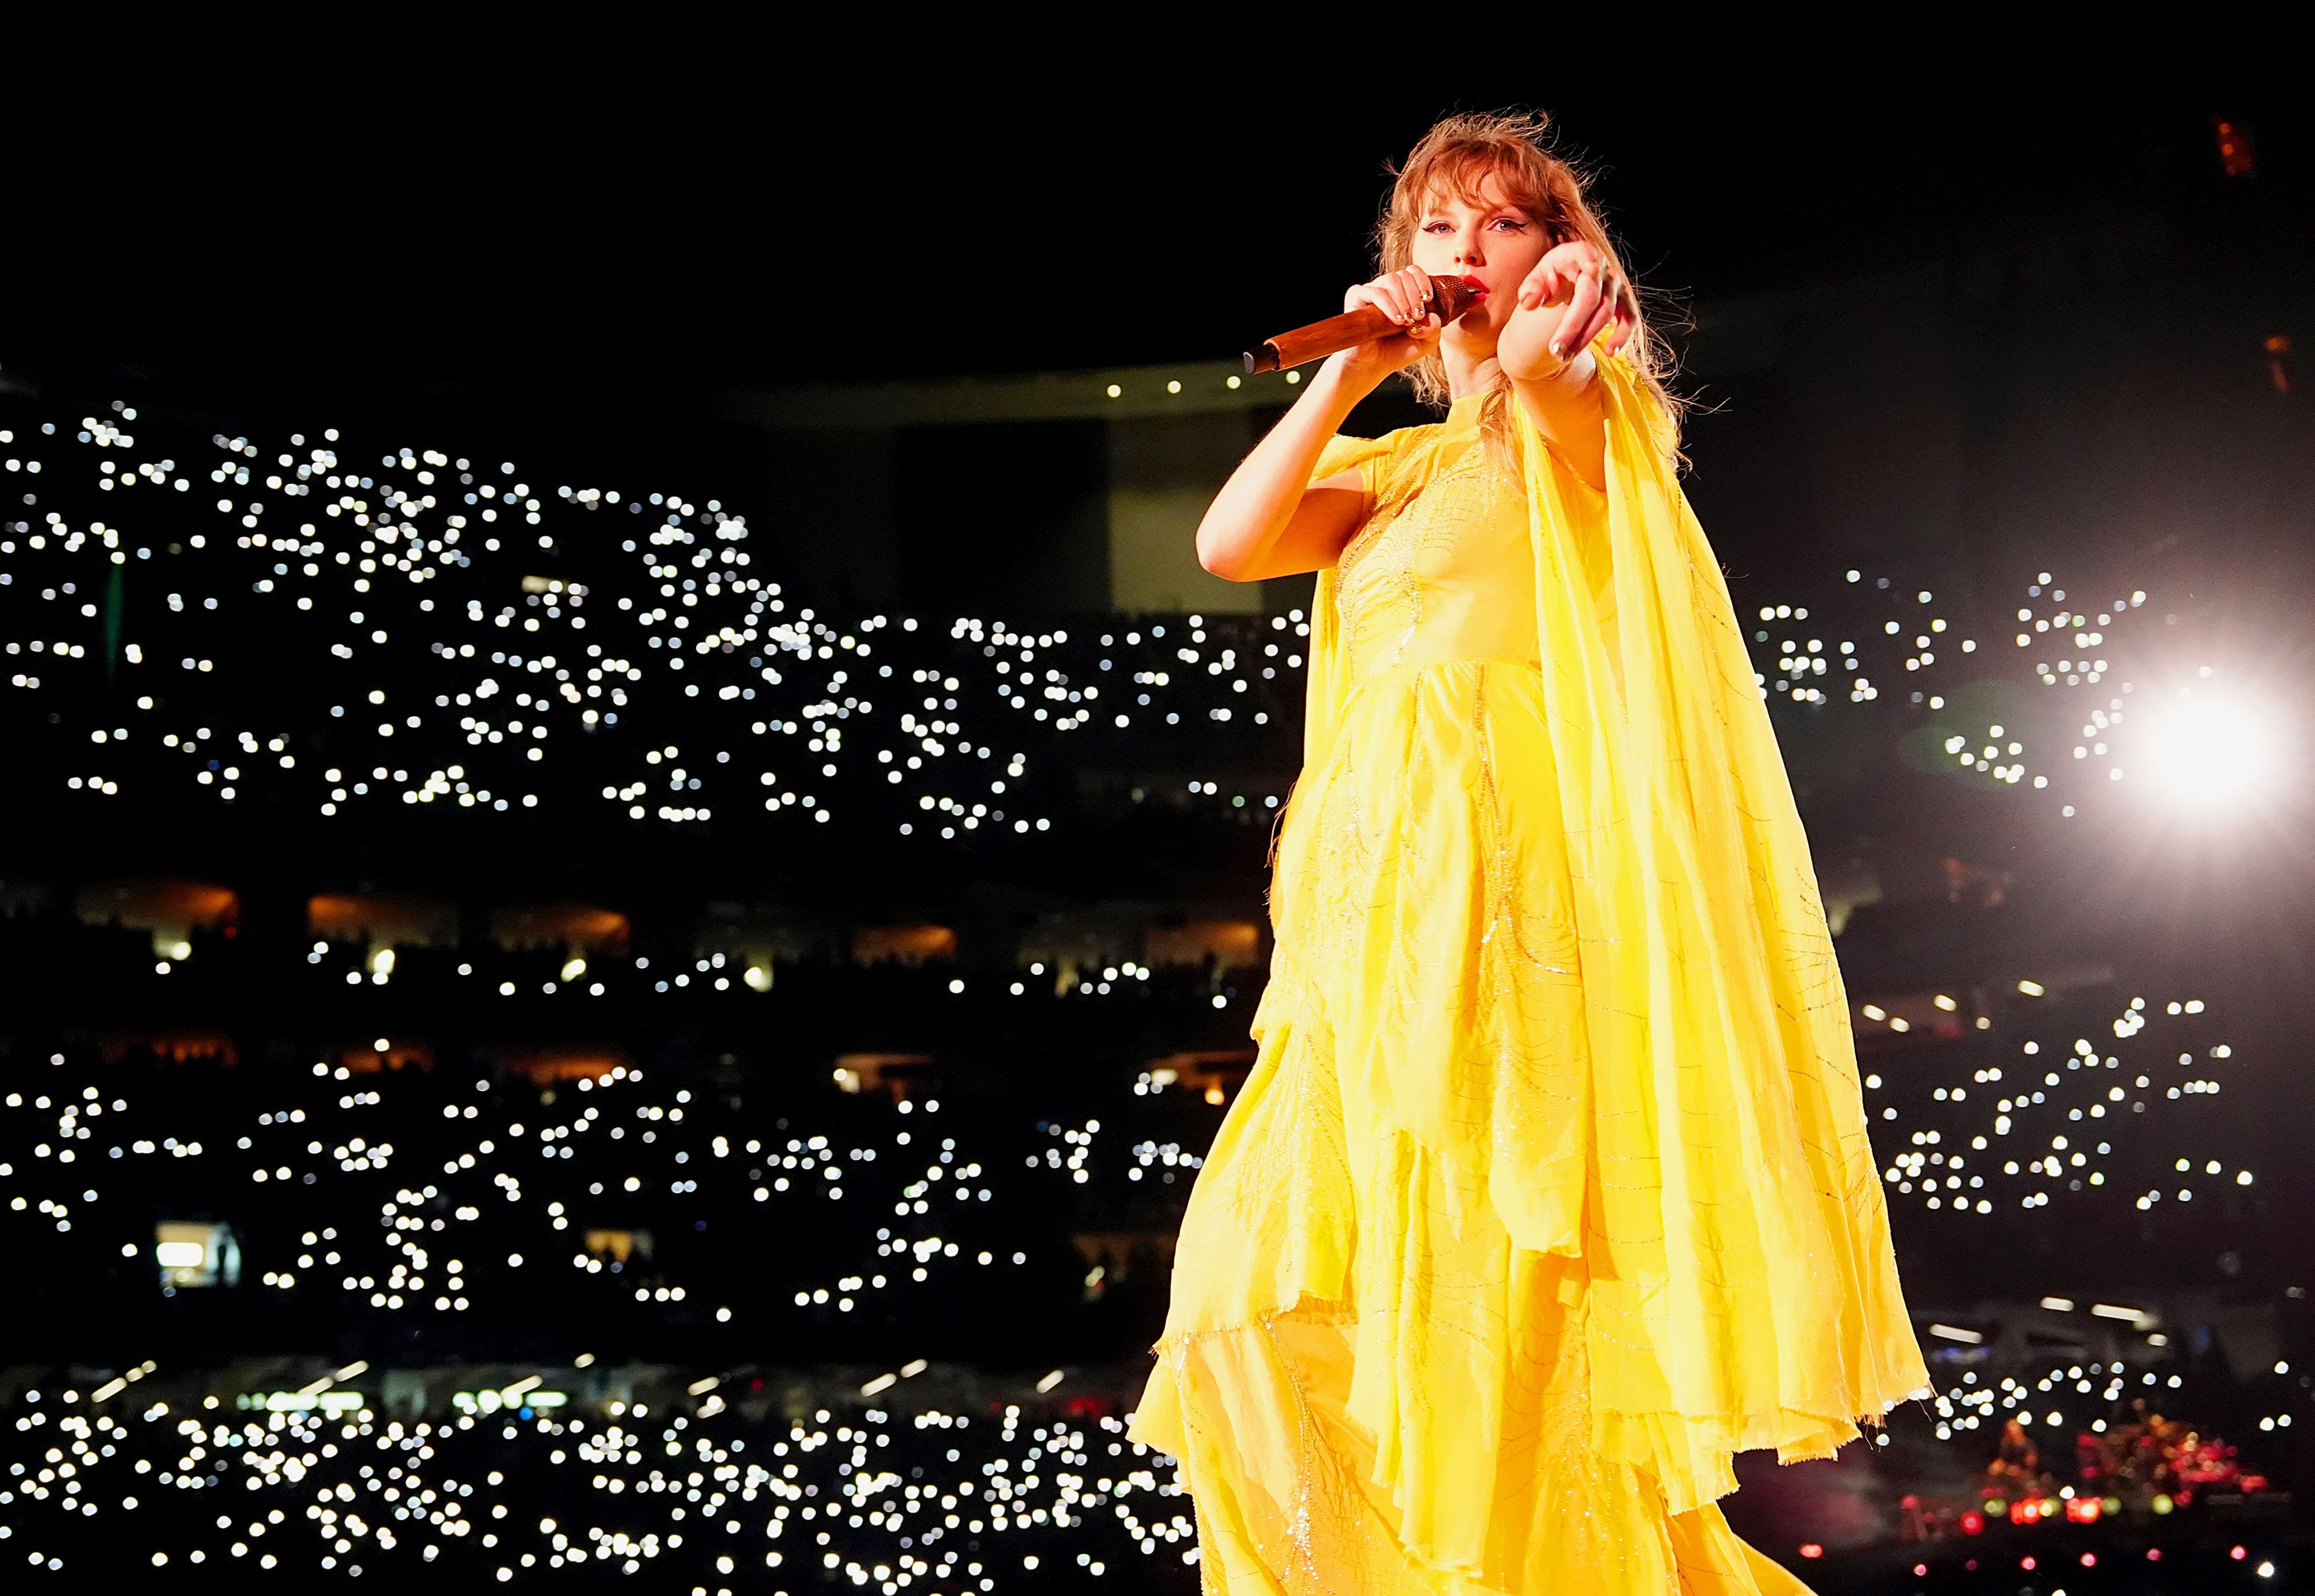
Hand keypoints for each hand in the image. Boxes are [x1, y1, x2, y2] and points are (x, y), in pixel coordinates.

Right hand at [1328, 266, 1442, 387]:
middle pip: (1404, 274)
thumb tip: (1433, 317)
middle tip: (1417, 316)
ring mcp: (1371, 291)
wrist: (1372, 366)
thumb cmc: (1396, 352)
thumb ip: (1434, 330)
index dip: (1423, 281)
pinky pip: (1374, 291)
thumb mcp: (1425, 343)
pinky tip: (1396, 319)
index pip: (1413, 272)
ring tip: (1405, 320)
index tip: (1428, 299)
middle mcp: (1386, 288)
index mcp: (1403, 292)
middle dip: (1414, 294)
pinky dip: (1388, 304)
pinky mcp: (1356, 297)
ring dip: (1402, 299)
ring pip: (1391, 279)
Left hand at [1512, 241, 1634, 366]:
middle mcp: (1603, 267)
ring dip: (1587, 338)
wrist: (1572, 274)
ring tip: (1565, 357)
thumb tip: (1528, 303)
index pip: (1587, 261)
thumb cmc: (1554, 274)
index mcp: (1581, 253)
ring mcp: (1616, 284)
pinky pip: (1629, 318)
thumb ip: (1532, 287)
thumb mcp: (1539, 275)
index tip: (1587, 274)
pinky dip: (1622, 335)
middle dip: (1574, 328)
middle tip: (1555, 352)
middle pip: (1593, 298)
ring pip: (1608, 312)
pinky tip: (1610, 351)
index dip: (1589, 268)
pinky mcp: (1624, 299)